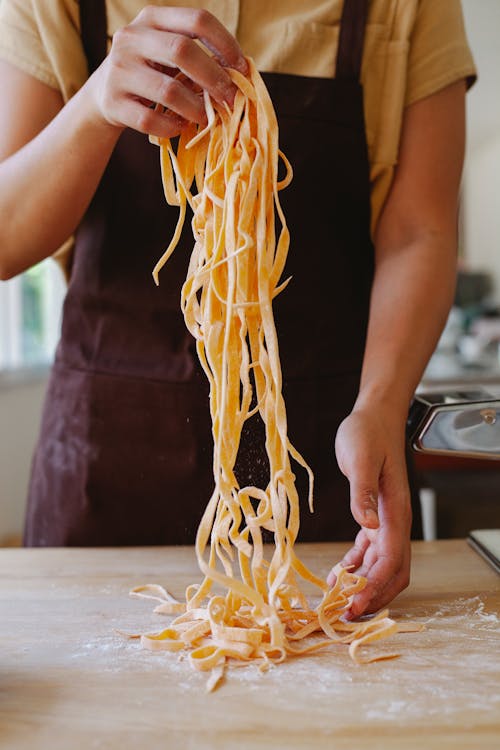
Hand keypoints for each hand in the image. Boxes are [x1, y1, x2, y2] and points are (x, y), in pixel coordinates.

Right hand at [87, 6, 247, 137]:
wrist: (104, 94)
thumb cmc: (150, 72)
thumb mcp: (168, 54)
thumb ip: (198, 57)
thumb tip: (240, 77)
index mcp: (152, 18)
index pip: (197, 20)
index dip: (225, 44)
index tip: (242, 69)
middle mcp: (132, 38)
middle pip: (182, 51)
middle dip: (213, 78)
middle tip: (230, 99)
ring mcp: (119, 70)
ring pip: (168, 90)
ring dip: (195, 108)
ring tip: (205, 117)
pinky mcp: (113, 102)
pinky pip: (150, 120)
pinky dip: (171, 127)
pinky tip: (179, 126)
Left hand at [327, 406, 411, 617]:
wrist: (374, 417)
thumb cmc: (367, 434)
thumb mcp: (360, 459)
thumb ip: (363, 493)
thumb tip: (367, 526)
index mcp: (395, 512)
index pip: (391, 561)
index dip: (373, 587)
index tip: (352, 605)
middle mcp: (395, 521)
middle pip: (393, 573)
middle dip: (373, 597)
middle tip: (345, 615)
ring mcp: (386, 520)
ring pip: (382, 566)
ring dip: (364, 586)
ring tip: (339, 601)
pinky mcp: (374, 515)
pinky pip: (370, 552)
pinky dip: (357, 567)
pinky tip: (340, 575)